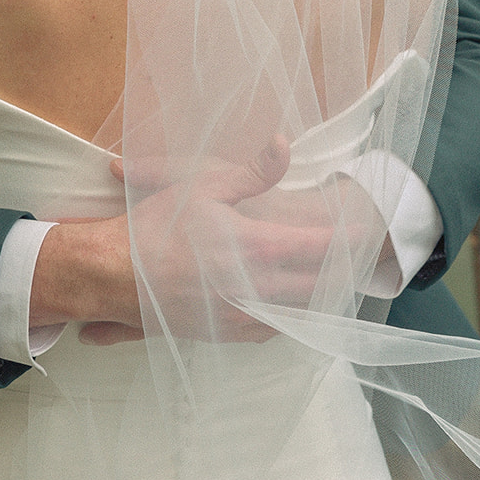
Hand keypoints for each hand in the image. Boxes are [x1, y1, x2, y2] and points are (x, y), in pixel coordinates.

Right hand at [33, 139, 389, 344]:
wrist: (110, 277)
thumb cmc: (155, 228)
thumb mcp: (203, 186)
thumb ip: (252, 171)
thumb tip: (284, 144)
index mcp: (256, 250)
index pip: (320, 247)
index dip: (348, 239)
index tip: (369, 228)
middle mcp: (256, 290)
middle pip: (318, 284)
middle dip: (340, 269)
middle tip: (359, 254)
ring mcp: (241, 318)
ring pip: (299, 312)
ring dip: (318, 295)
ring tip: (333, 279)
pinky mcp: (225, 335)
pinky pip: (272, 329)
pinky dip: (288, 316)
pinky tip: (290, 304)